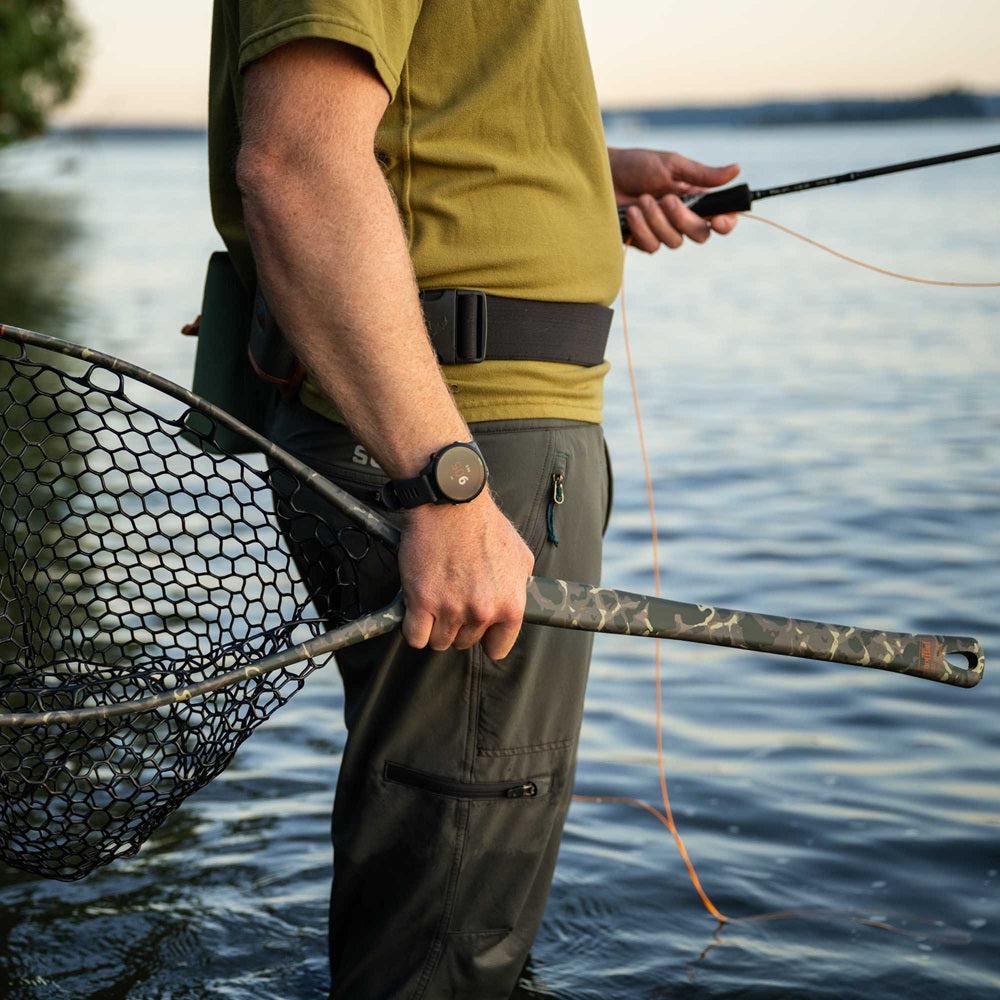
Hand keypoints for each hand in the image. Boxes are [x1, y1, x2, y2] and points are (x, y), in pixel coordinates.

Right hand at [398, 493, 534, 660]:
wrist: (451, 504)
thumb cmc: (484, 524)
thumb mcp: (520, 556)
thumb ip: (518, 587)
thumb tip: (513, 603)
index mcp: (510, 605)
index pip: (498, 648)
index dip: (486, 639)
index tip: (478, 630)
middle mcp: (482, 612)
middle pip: (465, 643)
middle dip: (459, 626)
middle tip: (454, 600)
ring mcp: (450, 609)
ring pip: (439, 642)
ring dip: (435, 627)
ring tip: (436, 601)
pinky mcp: (421, 602)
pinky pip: (415, 637)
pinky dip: (413, 628)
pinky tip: (418, 611)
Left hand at [609, 147, 740, 252]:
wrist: (605, 176)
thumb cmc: (638, 166)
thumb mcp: (672, 165)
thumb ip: (702, 174)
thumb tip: (736, 169)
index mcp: (697, 198)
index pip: (721, 218)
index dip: (726, 223)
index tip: (719, 221)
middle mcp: (683, 219)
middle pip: (700, 235)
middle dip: (684, 219)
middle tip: (667, 199)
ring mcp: (663, 232)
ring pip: (675, 242)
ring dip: (658, 220)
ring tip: (642, 199)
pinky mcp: (644, 242)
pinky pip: (653, 247)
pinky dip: (642, 229)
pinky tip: (631, 212)